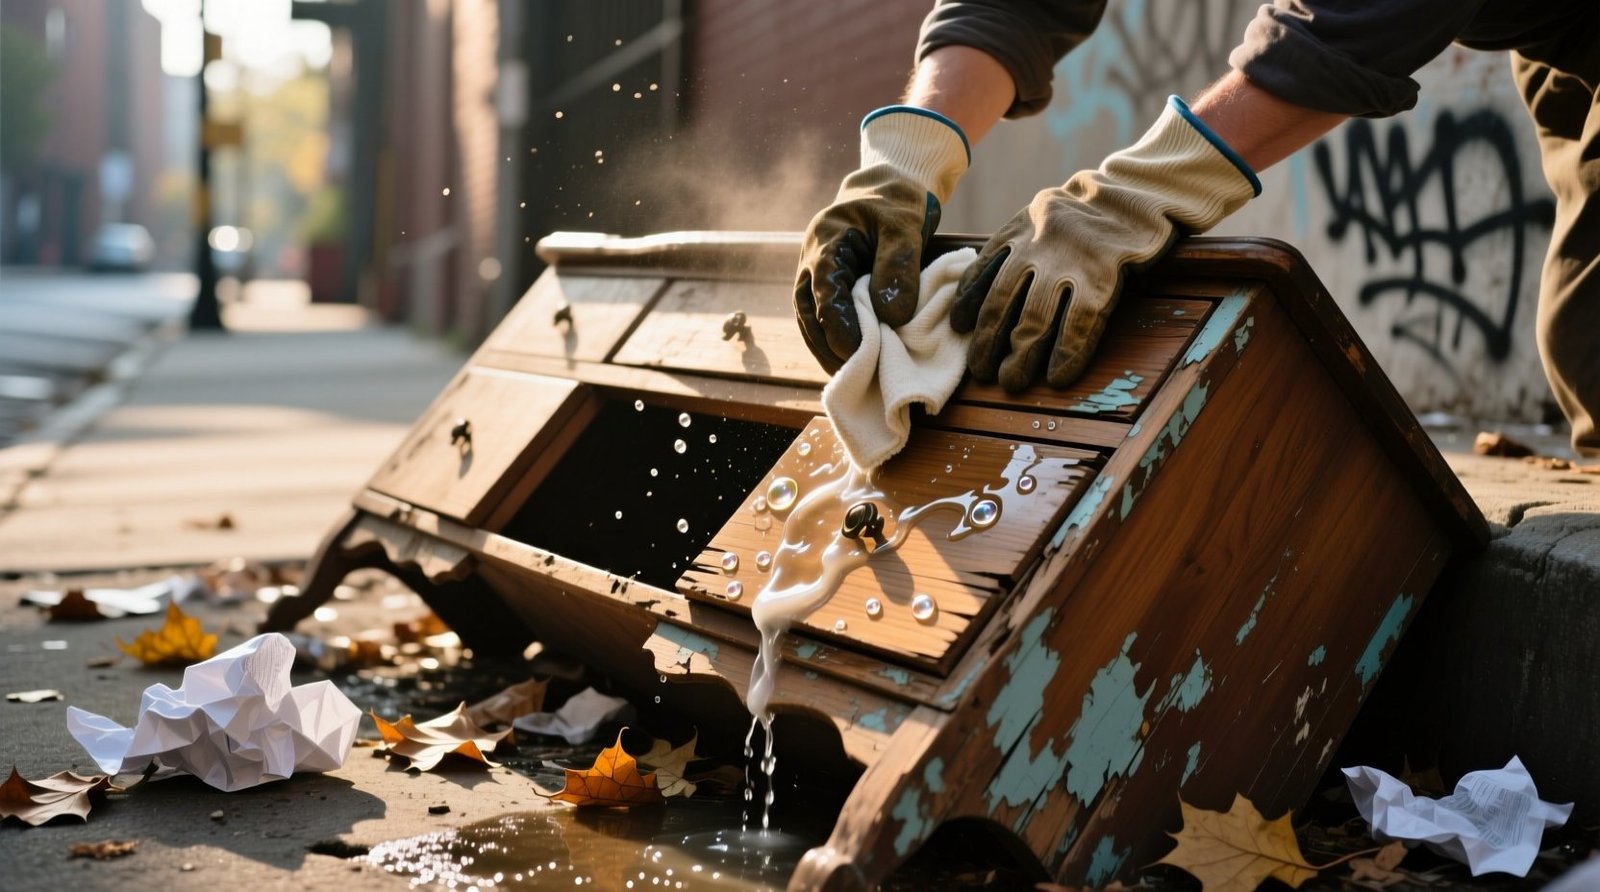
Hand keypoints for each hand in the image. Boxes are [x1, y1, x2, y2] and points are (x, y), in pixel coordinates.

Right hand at [796, 107, 968, 370]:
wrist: (887, 189)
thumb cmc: (897, 204)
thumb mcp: (905, 226)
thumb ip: (898, 266)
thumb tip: (891, 316)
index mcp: (826, 240)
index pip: (825, 290)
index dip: (839, 324)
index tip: (857, 351)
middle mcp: (811, 260)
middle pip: (808, 311)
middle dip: (828, 346)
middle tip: (853, 375)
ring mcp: (812, 275)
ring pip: (809, 319)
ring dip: (826, 349)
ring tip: (849, 377)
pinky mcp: (822, 287)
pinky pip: (819, 319)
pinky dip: (830, 342)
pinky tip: (848, 362)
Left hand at [951, 96, 1260, 391]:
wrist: (1134, 194)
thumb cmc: (1082, 215)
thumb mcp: (1037, 217)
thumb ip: (1009, 247)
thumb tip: (975, 296)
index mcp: (1016, 230)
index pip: (980, 273)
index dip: (967, 305)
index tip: (958, 329)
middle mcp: (1036, 247)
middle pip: (1001, 303)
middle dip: (988, 342)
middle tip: (981, 372)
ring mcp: (1068, 263)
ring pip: (1034, 318)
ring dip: (1020, 354)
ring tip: (1011, 382)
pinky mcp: (1102, 276)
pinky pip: (1079, 322)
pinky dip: (1067, 353)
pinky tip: (1058, 377)